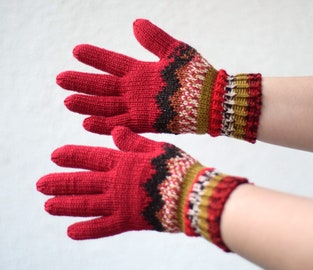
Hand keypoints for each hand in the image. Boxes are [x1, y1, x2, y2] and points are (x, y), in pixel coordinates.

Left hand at [37, 126, 247, 249]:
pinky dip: (87, 230)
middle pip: (82, 183)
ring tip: (47, 206)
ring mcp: (120, 203)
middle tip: (40, 185)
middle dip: (60, 183)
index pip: (91, 157)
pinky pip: (103, 227)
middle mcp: (116, 183)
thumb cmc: (178, 167)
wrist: (193, 193)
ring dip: (65, 205)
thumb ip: (134, 141)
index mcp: (123, 162)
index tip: (55, 156)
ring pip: (86, 204)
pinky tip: (71, 232)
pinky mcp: (128, 221)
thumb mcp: (157, 147)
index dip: (72, 156)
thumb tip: (114, 130)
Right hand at [57, 19, 261, 141]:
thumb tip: (134, 23)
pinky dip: (104, 125)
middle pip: (103, 85)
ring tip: (68, 101)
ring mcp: (139, 107)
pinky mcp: (146, 122)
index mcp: (141, 71)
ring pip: (107, 105)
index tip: (76, 50)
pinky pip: (121, 124)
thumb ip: (154, 39)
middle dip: (82, 82)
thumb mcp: (175, 51)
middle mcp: (136, 89)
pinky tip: (87, 123)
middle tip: (60, 79)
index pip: (112, 62)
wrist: (212, 99)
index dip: (95, 57)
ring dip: (88, 104)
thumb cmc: (196, 75)